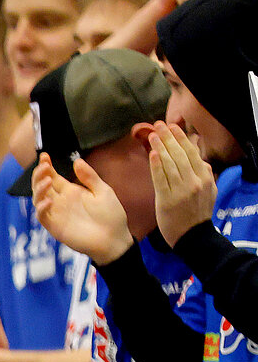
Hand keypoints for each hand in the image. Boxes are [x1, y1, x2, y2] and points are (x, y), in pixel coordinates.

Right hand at [33, 153, 134, 264]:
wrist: (114, 238)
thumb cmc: (111, 215)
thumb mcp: (103, 190)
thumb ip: (89, 177)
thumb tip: (76, 161)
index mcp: (71, 192)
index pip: (53, 177)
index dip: (47, 166)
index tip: (44, 156)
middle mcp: (60, 202)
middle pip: (42, 186)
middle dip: (39, 175)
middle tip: (44, 166)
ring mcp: (56, 214)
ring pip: (38, 199)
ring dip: (39, 189)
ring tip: (47, 181)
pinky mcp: (55, 227)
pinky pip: (42, 217)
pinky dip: (41, 208)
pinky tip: (48, 201)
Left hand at [150, 121, 218, 246]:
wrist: (192, 237)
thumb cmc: (197, 214)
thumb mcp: (208, 192)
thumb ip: (205, 175)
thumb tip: (201, 161)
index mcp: (205, 178)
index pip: (192, 153)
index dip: (182, 138)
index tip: (173, 126)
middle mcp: (194, 181)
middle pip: (181, 155)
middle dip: (169, 137)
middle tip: (159, 124)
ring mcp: (181, 190)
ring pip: (171, 164)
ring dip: (161, 147)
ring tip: (153, 134)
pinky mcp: (168, 200)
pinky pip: (161, 180)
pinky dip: (157, 166)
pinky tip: (153, 154)